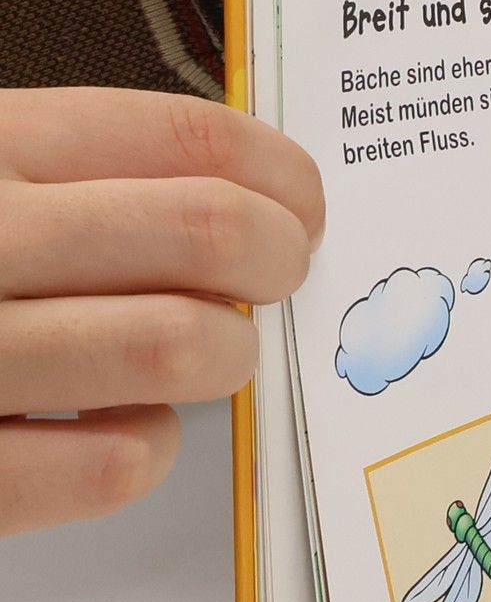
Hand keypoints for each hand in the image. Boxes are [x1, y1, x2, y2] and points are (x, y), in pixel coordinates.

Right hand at [0, 90, 323, 535]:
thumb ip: (77, 173)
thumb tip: (246, 192)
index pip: (186, 136)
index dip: (281, 174)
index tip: (303, 205)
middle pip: (208, 231)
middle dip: (276, 260)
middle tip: (275, 279)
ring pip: (176, 346)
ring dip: (224, 355)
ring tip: (206, 352)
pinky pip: (111, 465)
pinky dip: (147, 449)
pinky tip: (123, 431)